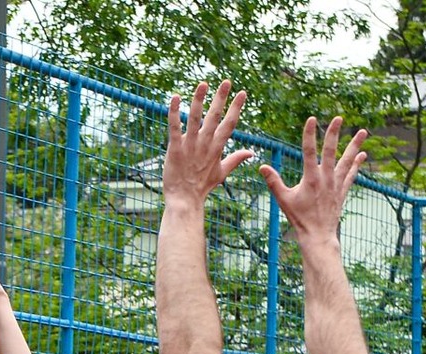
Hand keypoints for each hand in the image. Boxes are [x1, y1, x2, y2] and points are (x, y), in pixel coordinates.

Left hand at [162, 81, 255, 208]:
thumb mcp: (222, 172)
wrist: (185, 200)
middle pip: (215, 117)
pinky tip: (174, 97)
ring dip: (199, 100)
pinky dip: (174, 112)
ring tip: (203, 84)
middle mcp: (205, 144)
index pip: (229, 124)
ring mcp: (190, 146)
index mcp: (216, 148)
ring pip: (195, 118)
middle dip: (221, 98)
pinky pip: (174, 127)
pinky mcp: (175, 149)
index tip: (242, 93)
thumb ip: (236, 159)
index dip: (236, 108)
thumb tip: (252, 153)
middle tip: (226, 81)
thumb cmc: (202, 186)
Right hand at [258, 116, 369, 244]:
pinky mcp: (342, 191)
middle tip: (339, 118)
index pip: (309, 152)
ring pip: (346, 161)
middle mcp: (325, 179)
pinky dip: (356, 165)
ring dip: (354, 146)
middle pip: (331, 152)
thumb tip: (261, 166)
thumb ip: (274, 181)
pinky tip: (362, 155)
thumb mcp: (283, 199)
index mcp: (310, 179)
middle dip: (334, 134)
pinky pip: (351, 175)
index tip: (312, 119)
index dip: (310, 134)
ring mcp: (336, 184)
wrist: (317, 235)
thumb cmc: (299, 218)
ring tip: (363, 132)